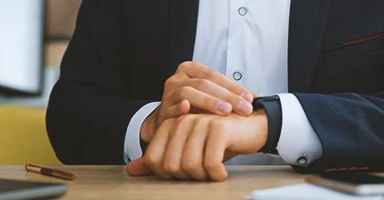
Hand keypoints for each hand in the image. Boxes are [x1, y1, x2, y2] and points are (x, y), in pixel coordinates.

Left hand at [127, 111, 267, 180]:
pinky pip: (210, 163)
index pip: (153, 160)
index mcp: (169, 124)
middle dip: (187, 178)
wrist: (252, 128)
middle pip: (171, 166)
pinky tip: (222, 173)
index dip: (168, 175)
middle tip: (203, 175)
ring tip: (213, 173)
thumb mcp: (187, 151)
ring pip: (189, 166)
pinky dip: (216, 174)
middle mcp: (181, 121)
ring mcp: (199, 123)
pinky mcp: (218, 128)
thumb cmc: (219, 141)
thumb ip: (159, 159)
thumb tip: (131, 170)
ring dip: (203, 177)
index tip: (185, 174)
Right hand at [141, 62, 254, 142]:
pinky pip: (170, 108)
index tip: (250, 100)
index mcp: (191, 70)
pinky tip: (187, 110)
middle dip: (227, 97)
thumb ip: (231, 95)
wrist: (167, 125)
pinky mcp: (161, 110)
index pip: (215, 75)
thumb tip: (259, 99)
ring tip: (226, 112)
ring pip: (188, 93)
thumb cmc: (195, 110)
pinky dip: (179, 108)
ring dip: (209, 102)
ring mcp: (168, 94)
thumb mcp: (212, 98)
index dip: (233, 87)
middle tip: (245, 109)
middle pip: (204, 84)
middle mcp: (178, 79)